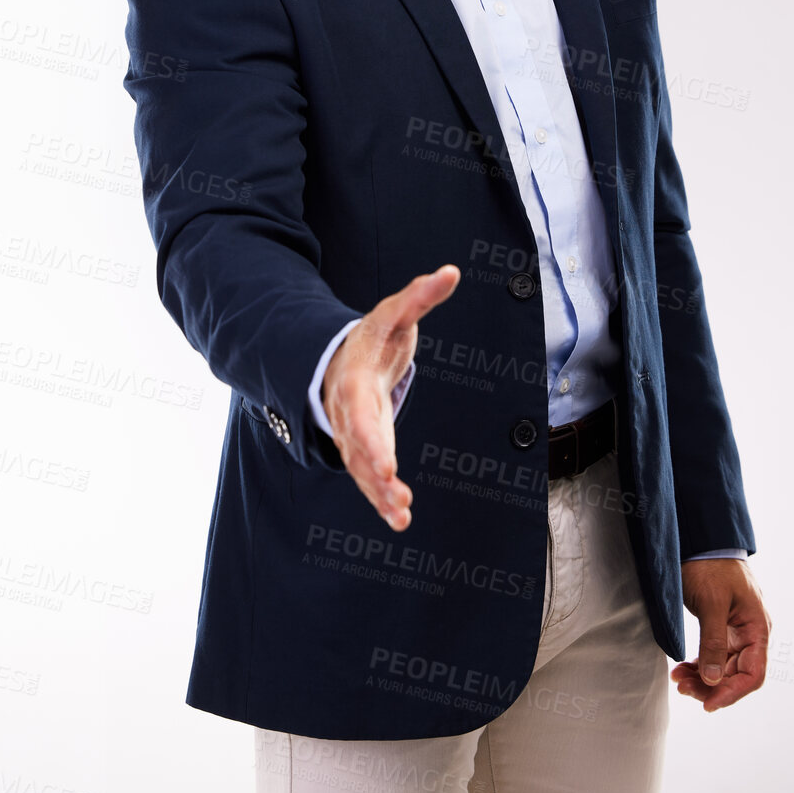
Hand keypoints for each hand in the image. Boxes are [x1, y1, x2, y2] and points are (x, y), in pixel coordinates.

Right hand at [321, 264, 459, 531]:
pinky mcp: (364, 450)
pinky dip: (381, 501)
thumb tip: (451, 271)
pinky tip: (399, 521)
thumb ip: (421, 294)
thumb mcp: (396, 311)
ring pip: (361, 469)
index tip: (386, 464)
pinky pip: (368, 479)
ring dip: (379, 494)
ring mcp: (353, 435)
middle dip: (373, 470)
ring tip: (401, 515)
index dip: (370, 439)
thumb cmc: (373, 335)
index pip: (360, 412)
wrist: (342, 357)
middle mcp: (348, 412)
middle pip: (358, 446)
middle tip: (393, 490)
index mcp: (354, 379)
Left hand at [671, 558, 770, 710]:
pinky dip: (701, 664)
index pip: (753, 674)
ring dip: (704, 677)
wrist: (701, 538)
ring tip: (678, 679)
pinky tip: (683, 668)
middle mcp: (751, 632)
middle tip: (682, 687)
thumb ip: (713, 642)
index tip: (708, 704)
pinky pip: (716, 654)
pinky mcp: (722, 625)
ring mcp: (737, 629)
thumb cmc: (710, 565)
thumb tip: (713, 680)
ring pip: (724, 666)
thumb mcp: (711, 603)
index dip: (732, 693)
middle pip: (737, 674)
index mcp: (757, 628)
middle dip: (711, 686)